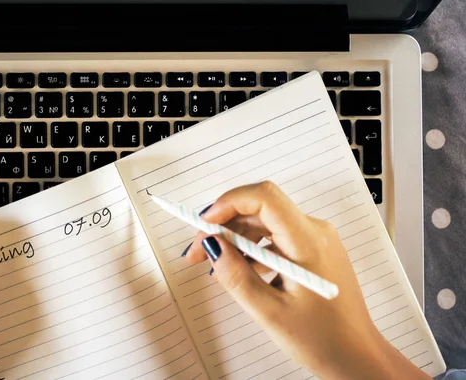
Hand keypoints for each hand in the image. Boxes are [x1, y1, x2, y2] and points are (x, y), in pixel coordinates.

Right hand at [184, 181, 429, 379]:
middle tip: (199, 251)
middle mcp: (314, 231)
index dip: (228, 203)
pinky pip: (275, 237)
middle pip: (259, 208)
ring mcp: (315, 240)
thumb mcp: (270, 312)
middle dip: (224, 224)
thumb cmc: (324, 340)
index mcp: (308, 242)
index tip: (204, 224)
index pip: (264, 198)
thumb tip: (212, 246)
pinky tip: (241, 270)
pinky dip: (252, 248)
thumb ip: (236, 276)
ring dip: (236, 237)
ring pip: (265, 222)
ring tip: (215, 265)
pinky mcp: (312, 250)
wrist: (358, 357)